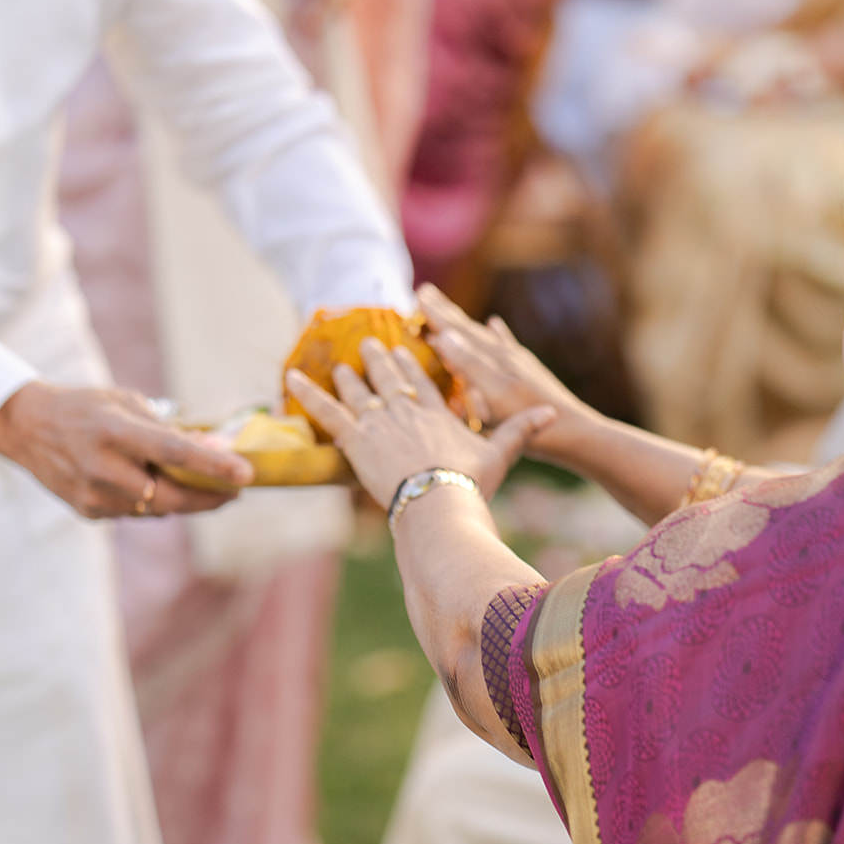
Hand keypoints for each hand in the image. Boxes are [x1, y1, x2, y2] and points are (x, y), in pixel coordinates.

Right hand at [0, 381, 253, 518]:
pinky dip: (151, 501)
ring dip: (181, 497)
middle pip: (172, 495)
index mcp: (114, 432)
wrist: (27, 428)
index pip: (173, 452)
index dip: (213, 465)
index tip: (246, 474)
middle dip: (210, 497)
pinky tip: (147, 483)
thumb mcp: (126, 403)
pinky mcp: (88, 512)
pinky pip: (135, 513)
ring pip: (157, 509)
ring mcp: (93, 495)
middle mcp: (102, 467)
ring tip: (193, 480)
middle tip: (235, 490)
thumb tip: (216, 448)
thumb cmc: (87, 409)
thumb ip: (168, 428)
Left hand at [285, 338, 555, 508]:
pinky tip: (290, 377)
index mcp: (437, 413)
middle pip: (389, 379)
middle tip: (368, 343)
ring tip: (341, 364)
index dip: (412, 366)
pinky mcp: (355, 438)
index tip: (405, 349)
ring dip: (349, 376)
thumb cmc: (470, 483)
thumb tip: (552, 415)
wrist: (440, 500)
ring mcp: (379, 421)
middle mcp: (406, 410)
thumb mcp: (500, 454)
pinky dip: (307, 393)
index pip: (422, 384)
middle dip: (379, 360)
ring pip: (359, 392)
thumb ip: (521, 431)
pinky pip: (325, 412)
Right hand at [419, 284, 581, 436]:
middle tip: (424, 293)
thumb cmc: (531, 419)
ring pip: (483, 337)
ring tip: (450, 311)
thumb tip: (443, 334)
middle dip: (445, 313)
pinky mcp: (527, 374)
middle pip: (469, 329)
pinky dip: (497, 334)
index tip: (417, 296)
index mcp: (492, 359)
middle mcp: (503, 355)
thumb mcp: (495, 394)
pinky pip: (505, 346)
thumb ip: (470, 364)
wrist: (575, 433)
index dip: (437, 315)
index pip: (458, 331)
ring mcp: (516, 364)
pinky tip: (495, 323)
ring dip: (463, 324)